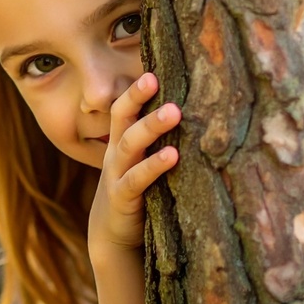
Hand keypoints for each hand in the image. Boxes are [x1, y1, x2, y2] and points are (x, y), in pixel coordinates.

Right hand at [88, 72, 179, 257]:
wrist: (111, 233)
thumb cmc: (135, 190)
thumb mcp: (139, 161)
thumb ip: (155, 140)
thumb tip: (192, 111)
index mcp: (120, 141)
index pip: (123, 108)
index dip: (134, 89)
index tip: (151, 70)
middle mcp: (116, 153)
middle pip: (122, 118)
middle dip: (136, 96)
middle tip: (154, 77)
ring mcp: (117, 174)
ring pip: (130, 144)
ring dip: (151, 126)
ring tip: (174, 111)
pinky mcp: (123, 197)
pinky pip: (137, 178)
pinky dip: (155, 165)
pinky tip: (173, 155)